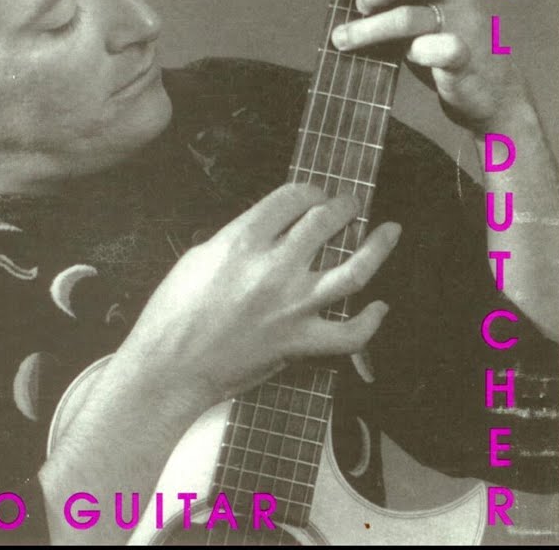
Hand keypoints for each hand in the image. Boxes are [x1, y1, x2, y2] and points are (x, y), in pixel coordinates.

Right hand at [118, 182, 400, 406]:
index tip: (314, 194)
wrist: (169, 367)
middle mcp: (274, 269)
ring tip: (389, 231)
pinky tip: (379, 307)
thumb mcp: (198, 257)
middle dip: (344, 206)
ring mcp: (292, 307)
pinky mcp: (299, 343)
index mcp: (243, 241)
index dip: (310, 190)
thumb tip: (267, 232)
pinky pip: (350, 334)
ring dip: (378, 246)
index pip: (292, 198)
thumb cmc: (173, 315)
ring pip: (355, 270)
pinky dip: (370, 322)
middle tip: (350, 204)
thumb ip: (238, 240)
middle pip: (326, 221)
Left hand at [329, 0, 532, 133]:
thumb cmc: (439, 44)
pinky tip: (408, 57)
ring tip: (342, 40)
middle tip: (359, 5)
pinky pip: (441, 49)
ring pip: (410, 17)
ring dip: (368, 30)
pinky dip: (419, 53)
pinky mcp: (464, 58)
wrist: (488, 92)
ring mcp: (463, 23)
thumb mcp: (410, 10)